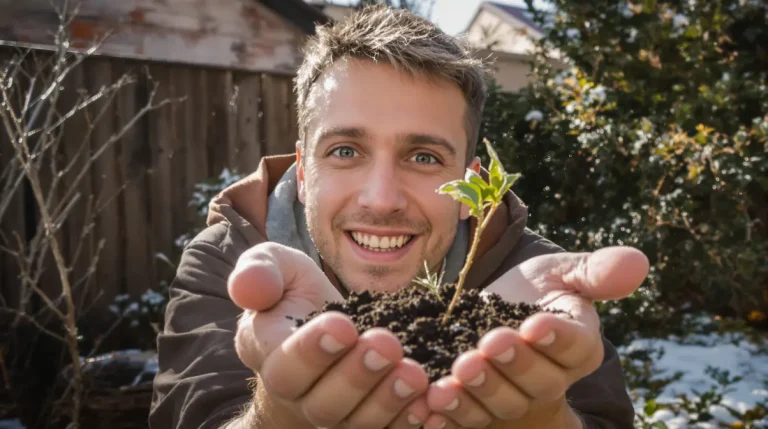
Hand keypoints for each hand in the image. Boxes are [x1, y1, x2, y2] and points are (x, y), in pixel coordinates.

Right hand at [228, 242, 429, 428]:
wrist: (323, 335)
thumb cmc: (296, 297)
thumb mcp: (277, 270)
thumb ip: (260, 271)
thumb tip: (248, 286)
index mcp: (270, 356)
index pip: (284, 366)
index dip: (312, 351)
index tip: (343, 325)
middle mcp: (300, 396)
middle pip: (324, 403)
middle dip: (357, 375)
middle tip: (387, 345)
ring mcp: (336, 416)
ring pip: (358, 423)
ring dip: (388, 401)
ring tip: (415, 374)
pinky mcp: (368, 421)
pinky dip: (409, 420)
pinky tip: (431, 402)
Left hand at [423, 246, 648, 428]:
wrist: (489, 313)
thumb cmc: (532, 292)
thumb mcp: (559, 273)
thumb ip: (594, 271)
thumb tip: (638, 263)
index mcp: (577, 346)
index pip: (576, 348)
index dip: (556, 339)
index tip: (534, 324)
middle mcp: (549, 380)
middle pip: (538, 382)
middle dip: (514, 364)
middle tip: (489, 344)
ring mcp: (512, 399)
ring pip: (501, 404)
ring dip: (480, 391)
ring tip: (458, 371)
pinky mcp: (478, 410)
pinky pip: (467, 419)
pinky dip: (451, 415)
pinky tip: (432, 404)